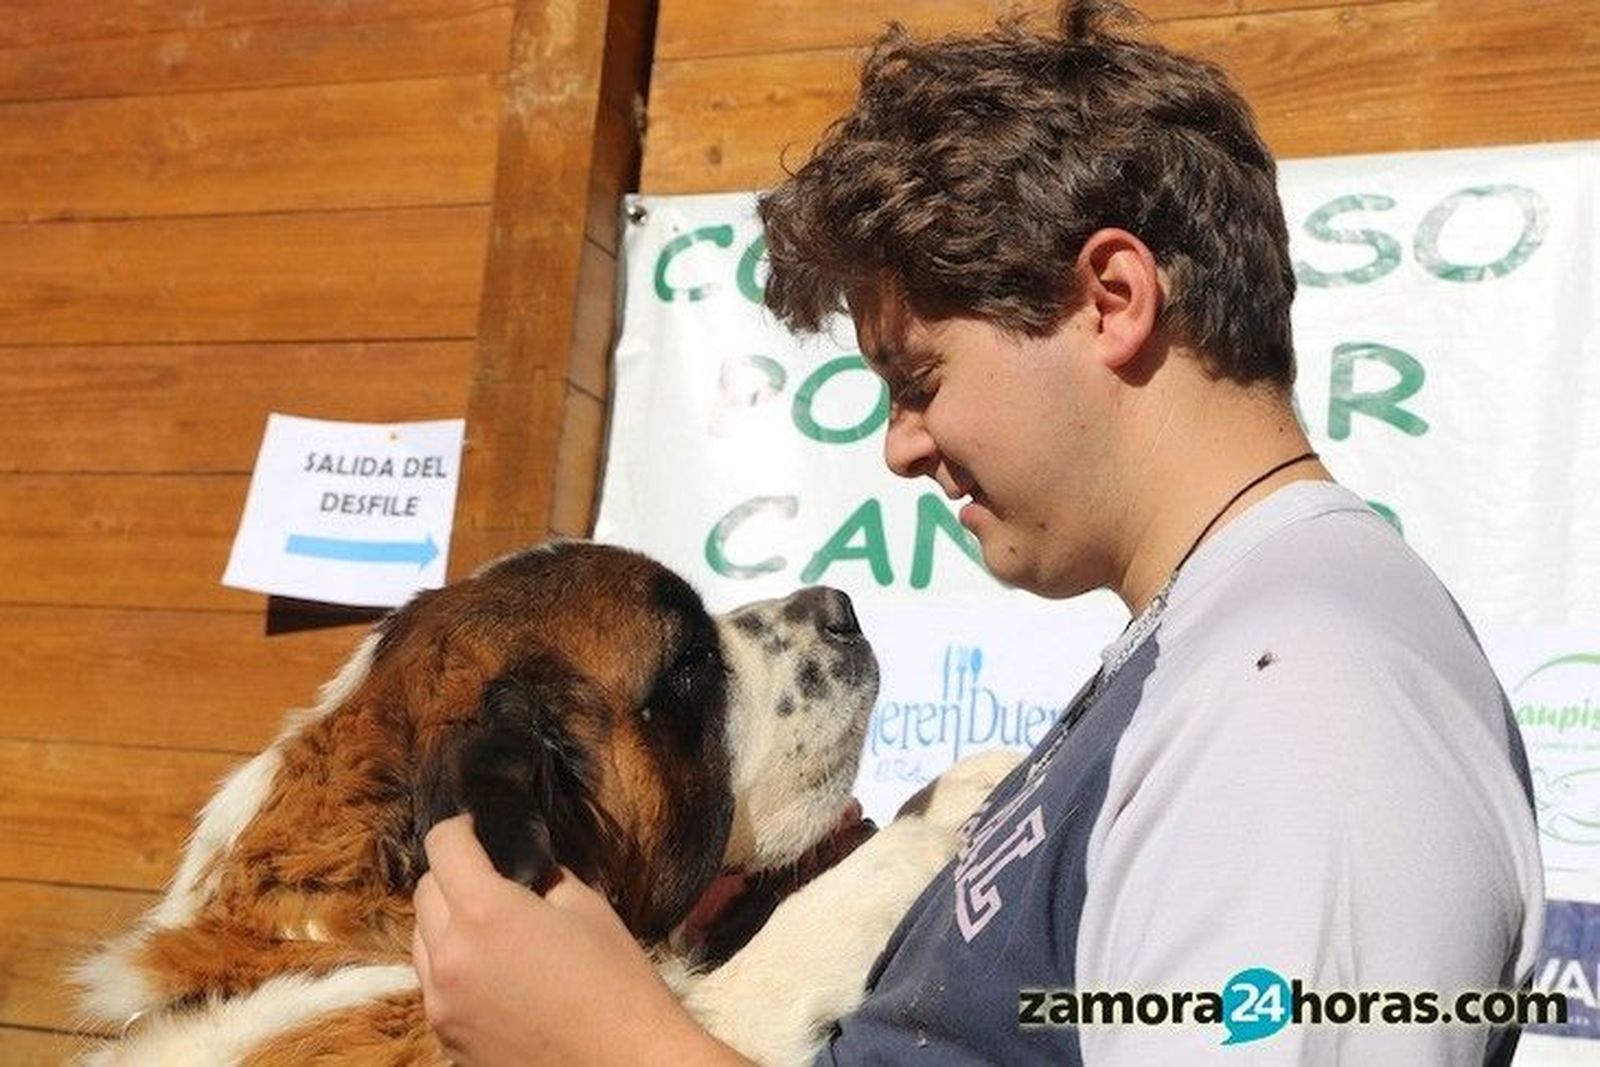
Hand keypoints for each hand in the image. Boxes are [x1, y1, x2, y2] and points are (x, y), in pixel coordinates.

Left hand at [412, 815, 746, 1065]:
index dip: (460, 828)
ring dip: (447, 924)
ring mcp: (441, 1004)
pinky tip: (496, 975)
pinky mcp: (446, 1039)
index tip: (476, 828)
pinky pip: (435, 986)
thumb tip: (521, 871)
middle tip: (489, 877)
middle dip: (452, 875)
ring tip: (492, 931)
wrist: (625, 1064)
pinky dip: (454, 968)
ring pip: (422, 942)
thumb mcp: (586, 907)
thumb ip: (541, 879)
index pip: (444, 847)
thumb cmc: (616, 982)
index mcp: (484, 913)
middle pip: (425, 893)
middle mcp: (449, 957)